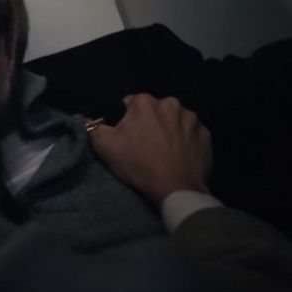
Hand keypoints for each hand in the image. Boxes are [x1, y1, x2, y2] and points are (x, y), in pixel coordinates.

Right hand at [87, 94, 211, 205]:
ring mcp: (192, 119)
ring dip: (169, 131)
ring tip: (163, 153)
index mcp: (145, 102)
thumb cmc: (138, 164)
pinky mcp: (206, 135)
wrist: (175, 189)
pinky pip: (192, 135)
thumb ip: (91, 128)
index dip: (127, 120)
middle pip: (155, 111)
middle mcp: (171, 104)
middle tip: (144, 146)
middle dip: (150, 123)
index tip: (128, 138)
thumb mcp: (105, 147)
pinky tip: (179, 157)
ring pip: (175, 121)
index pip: (131, 103)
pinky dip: (186, 142)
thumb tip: (86, 120)